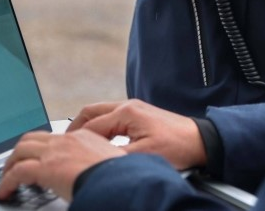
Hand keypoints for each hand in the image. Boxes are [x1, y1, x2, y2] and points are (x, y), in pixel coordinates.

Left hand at [0, 130, 125, 201]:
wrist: (120, 180)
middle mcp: (67, 140)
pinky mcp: (45, 168)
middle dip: (20, 151)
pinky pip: (16, 172)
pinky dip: (6, 183)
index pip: (55, 138)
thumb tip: (93, 174)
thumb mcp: (110, 163)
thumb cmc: (120, 176)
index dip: (42, 148)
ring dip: (10, 164)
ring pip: (20, 150)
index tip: (39, 159)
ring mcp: (55, 151)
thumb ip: (96, 164)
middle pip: (33, 138)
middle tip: (15, 165)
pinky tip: (4, 193)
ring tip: (6, 178)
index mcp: (84, 137)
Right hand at [71, 99, 206, 169]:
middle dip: (75, 127)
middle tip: (63, 143)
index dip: (74, 141)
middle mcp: (129, 106)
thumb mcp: (142, 156)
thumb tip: (93, 159)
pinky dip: (101, 127)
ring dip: (88, 126)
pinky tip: (100, 141)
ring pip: (101, 113)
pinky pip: (113, 117)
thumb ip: (113, 155)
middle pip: (91, 112)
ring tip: (77, 143)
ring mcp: (135, 108)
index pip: (90, 127)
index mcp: (126, 113)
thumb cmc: (177, 147)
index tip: (63, 151)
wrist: (201, 141)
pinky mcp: (141, 114)